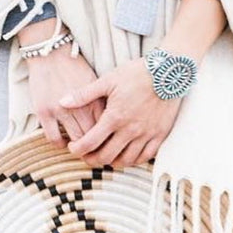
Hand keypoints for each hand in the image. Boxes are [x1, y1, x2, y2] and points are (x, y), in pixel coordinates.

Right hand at [20, 20, 104, 147]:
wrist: (51, 52)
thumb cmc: (74, 67)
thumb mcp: (94, 82)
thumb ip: (101, 103)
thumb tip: (110, 122)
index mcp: (94, 100)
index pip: (105, 128)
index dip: (107, 139)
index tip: (106, 145)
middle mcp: (79, 107)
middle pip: (92, 137)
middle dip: (95, 148)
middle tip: (95, 154)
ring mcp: (60, 111)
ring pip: (75, 140)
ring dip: (78, 148)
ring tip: (80, 149)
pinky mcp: (44, 112)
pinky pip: (53, 138)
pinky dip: (60, 144)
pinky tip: (63, 142)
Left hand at [58, 58, 182, 167]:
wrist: (170, 70)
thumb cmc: (137, 73)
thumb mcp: (108, 80)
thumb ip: (84, 94)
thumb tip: (62, 101)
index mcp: (114, 117)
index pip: (89, 143)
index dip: (77, 150)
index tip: (73, 148)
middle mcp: (130, 130)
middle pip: (105, 157)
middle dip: (91, 159)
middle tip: (86, 155)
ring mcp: (146, 135)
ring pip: (125, 161)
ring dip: (111, 162)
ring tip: (105, 156)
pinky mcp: (159, 136)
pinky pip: (145, 157)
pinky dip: (133, 160)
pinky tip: (126, 155)